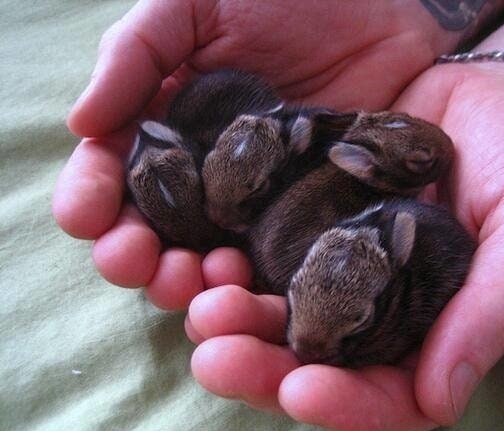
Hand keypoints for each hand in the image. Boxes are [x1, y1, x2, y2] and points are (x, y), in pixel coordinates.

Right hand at [52, 0, 456, 308]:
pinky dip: (257, 291)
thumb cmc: (286, 1)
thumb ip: (136, 54)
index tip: (86, 215)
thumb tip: (83, 125)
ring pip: (210, 265)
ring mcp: (260, 209)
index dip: (91, 202)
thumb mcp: (196, 6)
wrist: (384, 11)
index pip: (115, 178)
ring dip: (190, 285)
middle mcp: (208, 180)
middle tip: (138, 262)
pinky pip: (277, 270)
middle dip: (136, 258)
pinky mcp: (308, 224)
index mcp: (170, 132)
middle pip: (156, 236)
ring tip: (196, 278)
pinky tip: (248, 289)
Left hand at [187, 60, 503, 430]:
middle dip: (263, 370)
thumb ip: (495, 308)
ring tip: (203, 307)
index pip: (387, 393)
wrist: (486, 91)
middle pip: (314, 364)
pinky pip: (259, 254)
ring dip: (233, 323)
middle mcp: (374, 308)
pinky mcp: (303, 223)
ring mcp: (333, 267)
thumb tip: (443, 397)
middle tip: (217, 359)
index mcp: (429, 326)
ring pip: (275, 317)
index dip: (346, 404)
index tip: (302, 391)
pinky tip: (209, 257)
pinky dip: (230, 264)